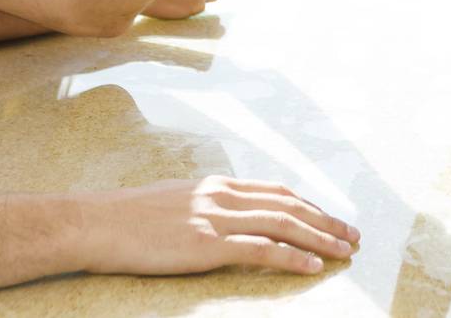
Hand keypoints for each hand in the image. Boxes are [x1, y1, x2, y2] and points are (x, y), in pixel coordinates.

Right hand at [78, 176, 359, 275]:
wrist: (96, 222)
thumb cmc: (127, 217)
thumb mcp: (174, 200)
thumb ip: (204, 205)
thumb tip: (224, 215)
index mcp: (216, 184)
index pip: (275, 190)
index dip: (308, 204)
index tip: (331, 217)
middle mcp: (222, 196)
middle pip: (288, 205)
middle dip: (325, 220)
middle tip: (353, 235)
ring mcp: (215, 219)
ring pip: (282, 225)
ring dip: (319, 239)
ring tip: (344, 252)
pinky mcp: (206, 245)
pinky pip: (259, 250)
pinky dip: (291, 257)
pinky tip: (312, 266)